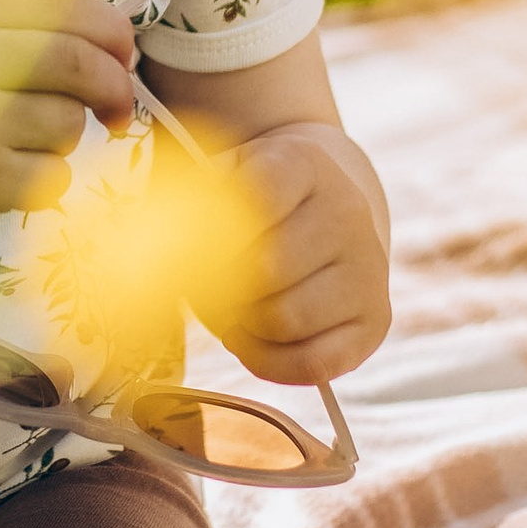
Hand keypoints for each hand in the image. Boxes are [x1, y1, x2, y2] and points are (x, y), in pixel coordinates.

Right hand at [0, 0, 140, 253]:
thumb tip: (105, 48)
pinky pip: (53, 178)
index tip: (123, 58)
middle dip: (113, 91)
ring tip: (11, 147)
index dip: (112, 33)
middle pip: (83, 63)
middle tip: (115, 116)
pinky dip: (39, 184)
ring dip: (58, 143)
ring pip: (69, 125)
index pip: (67, 6)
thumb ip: (7, 34)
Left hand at [202, 120, 390, 383]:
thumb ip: (190, 204)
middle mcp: (348, 212)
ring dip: (243, 325)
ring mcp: (370, 268)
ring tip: (232, 309)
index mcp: (305, 163)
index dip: (213, 232)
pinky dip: (268, 361)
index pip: (256, 197)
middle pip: (268, 270)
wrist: (329, 203)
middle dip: (224, 286)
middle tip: (208, 285)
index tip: (196, 242)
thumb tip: (150, 251)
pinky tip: (250, 339)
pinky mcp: (376, 320)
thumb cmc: (257, 199)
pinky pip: (313, 364)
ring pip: (287, 320)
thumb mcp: (225, 176)